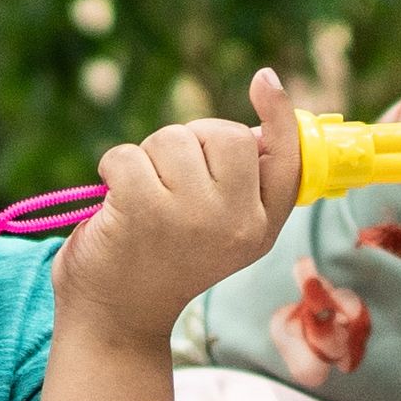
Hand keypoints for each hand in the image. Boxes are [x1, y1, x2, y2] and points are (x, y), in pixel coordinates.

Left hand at [49, 61, 297, 350]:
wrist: (115, 321)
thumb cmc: (160, 263)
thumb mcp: (215, 232)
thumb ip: (238, 186)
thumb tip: (257, 127)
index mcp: (260, 228)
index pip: (287, 160)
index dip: (278, 116)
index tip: (265, 80)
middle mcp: (236, 224)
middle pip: (225, 134)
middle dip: (189, 142)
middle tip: (167, 184)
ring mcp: (193, 217)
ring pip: (174, 138)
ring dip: (146, 158)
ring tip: (140, 199)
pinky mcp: (145, 210)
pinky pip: (130, 153)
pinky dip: (113, 167)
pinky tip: (115, 201)